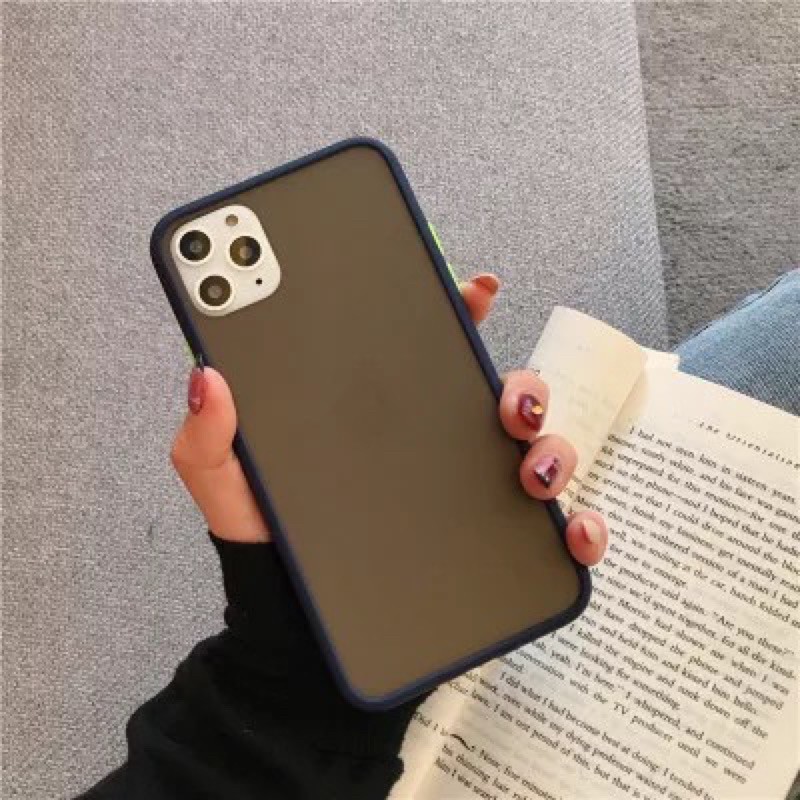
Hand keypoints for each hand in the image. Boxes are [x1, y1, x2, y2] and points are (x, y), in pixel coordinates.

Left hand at [171, 273, 607, 564]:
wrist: (297, 637)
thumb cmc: (269, 551)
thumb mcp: (226, 488)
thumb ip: (208, 437)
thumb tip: (210, 376)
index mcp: (378, 417)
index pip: (422, 351)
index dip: (454, 309)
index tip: (476, 287)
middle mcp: (432, 448)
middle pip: (499, 396)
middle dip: (523, 384)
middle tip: (508, 399)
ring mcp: (467, 497)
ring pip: (537, 451)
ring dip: (553, 447)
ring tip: (529, 467)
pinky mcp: (489, 551)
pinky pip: (549, 533)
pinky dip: (575, 527)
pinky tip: (569, 530)